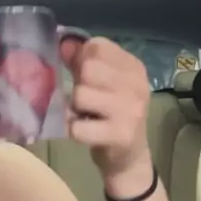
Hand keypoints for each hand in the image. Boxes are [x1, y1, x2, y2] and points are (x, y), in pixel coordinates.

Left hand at [60, 35, 152, 195]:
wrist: (129, 158)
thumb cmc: (111, 113)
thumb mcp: (103, 82)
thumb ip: (82, 60)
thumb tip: (64, 43)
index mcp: (133, 67)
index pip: (97, 46)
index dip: (81, 59)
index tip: (84, 75)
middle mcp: (137, 85)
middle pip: (88, 69)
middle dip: (78, 84)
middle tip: (85, 99)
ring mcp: (131, 110)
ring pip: (80, 95)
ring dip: (74, 108)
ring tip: (85, 115)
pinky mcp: (120, 135)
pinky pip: (77, 127)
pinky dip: (73, 129)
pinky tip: (84, 131)